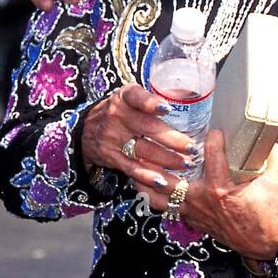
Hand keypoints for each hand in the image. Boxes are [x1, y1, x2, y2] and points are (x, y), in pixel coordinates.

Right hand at [81, 85, 195, 184]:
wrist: (85, 129)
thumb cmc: (119, 110)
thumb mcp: (129, 96)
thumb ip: (150, 99)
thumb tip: (186, 100)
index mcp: (124, 97)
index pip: (136, 97)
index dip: (150, 103)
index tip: (167, 109)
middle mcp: (117, 116)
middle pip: (147, 128)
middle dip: (172, 140)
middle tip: (192, 148)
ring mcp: (113, 138)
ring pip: (143, 150)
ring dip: (167, 160)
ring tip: (186, 164)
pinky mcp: (111, 157)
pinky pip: (132, 168)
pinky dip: (148, 176)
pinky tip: (164, 181)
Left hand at [144, 131, 277, 261]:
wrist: (262, 244)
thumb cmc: (266, 216)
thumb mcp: (274, 184)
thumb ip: (274, 159)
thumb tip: (272, 142)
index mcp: (220, 188)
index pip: (212, 154)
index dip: (213, 138)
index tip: (214, 130)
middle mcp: (201, 199)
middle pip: (168, 179)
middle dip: (155, 161)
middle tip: (148, 143)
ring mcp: (194, 211)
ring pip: (161, 197)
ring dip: (146, 182)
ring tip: (135, 166)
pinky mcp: (193, 220)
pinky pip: (168, 208)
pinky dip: (157, 197)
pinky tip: (149, 186)